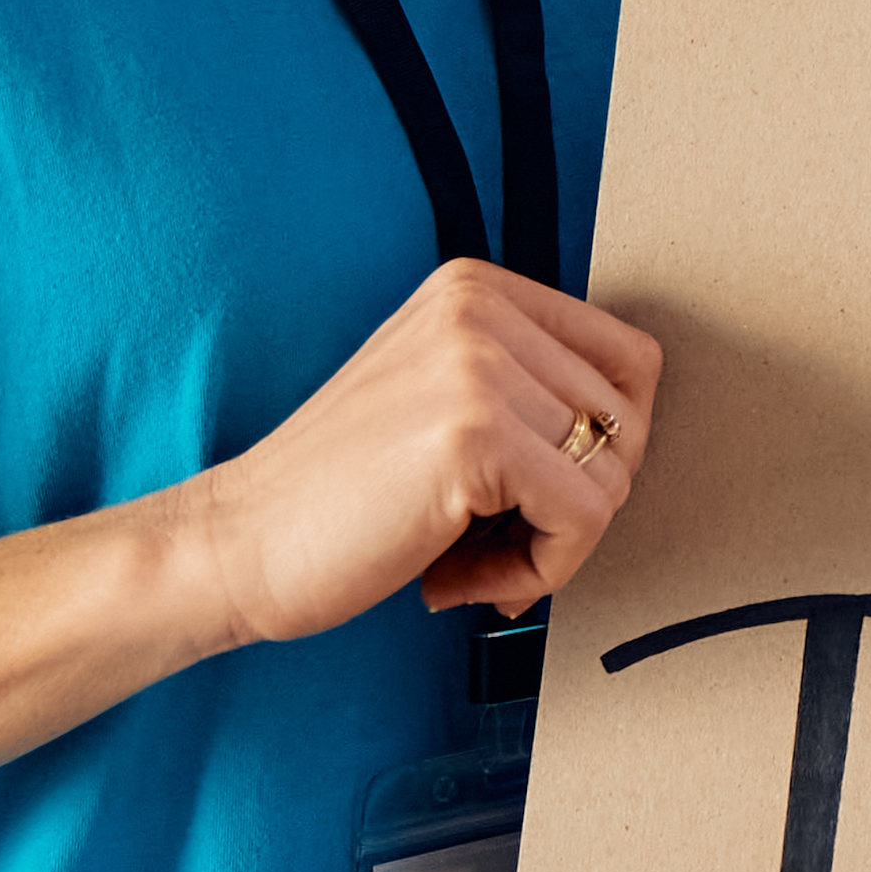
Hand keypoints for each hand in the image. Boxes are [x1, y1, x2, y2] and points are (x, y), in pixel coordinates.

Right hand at [157, 262, 663, 641]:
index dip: (605, 447)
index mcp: (475, 290)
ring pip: (611, 476)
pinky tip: (460, 581)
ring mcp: (479, 367)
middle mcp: (480, 310)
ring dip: (553, 547)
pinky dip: (539, 573)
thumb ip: (524, 390)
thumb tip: (635, 432)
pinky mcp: (477, 436)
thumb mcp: (436, 401)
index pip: (628, 360)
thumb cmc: (335, 497)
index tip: (539, 497)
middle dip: (575, 504)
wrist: (235, 544)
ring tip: (468, 563)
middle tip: (495, 543)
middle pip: (628, 421)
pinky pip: (584, 520)